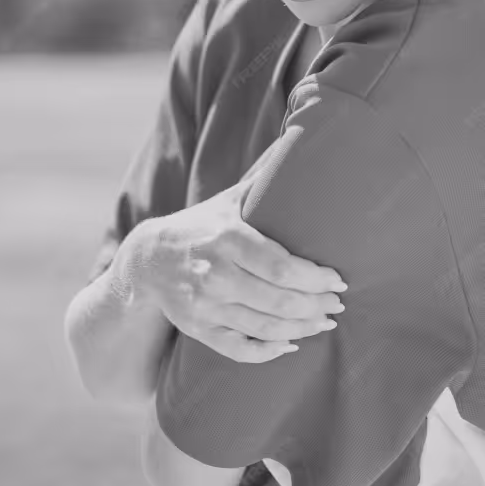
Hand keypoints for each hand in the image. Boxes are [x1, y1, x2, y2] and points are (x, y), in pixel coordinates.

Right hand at [132, 170, 346, 363]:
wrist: (146, 259)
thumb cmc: (200, 225)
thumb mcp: (228, 198)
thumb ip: (265, 177)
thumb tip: (301, 134)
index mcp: (228, 239)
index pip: (282, 268)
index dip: (316, 279)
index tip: (338, 280)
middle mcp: (215, 274)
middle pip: (279, 301)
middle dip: (316, 307)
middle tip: (338, 306)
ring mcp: (206, 306)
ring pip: (265, 328)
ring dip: (302, 329)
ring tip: (325, 322)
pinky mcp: (199, 329)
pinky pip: (240, 349)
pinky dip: (269, 350)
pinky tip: (291, 344)